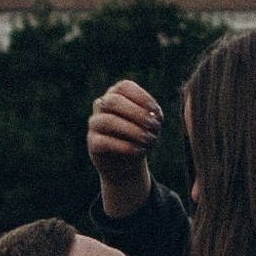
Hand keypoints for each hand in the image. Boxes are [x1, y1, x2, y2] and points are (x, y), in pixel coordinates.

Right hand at [85, 78, 162, 222]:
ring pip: (106, 120)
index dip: (141, 97)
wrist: (129, 168)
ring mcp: (94, 126)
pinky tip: (139, 152)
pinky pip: (102, 141)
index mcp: (117, 96)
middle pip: (113, 101)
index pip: (124, 87)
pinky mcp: (93, 145)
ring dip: (130, 129)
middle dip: (136, 113)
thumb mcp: (152, 126)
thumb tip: (163, 114)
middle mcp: (102, 107)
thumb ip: (154, 116)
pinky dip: (122, 145)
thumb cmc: (144, 140)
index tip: (158, 113)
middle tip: (154, 127)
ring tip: (150, 141)